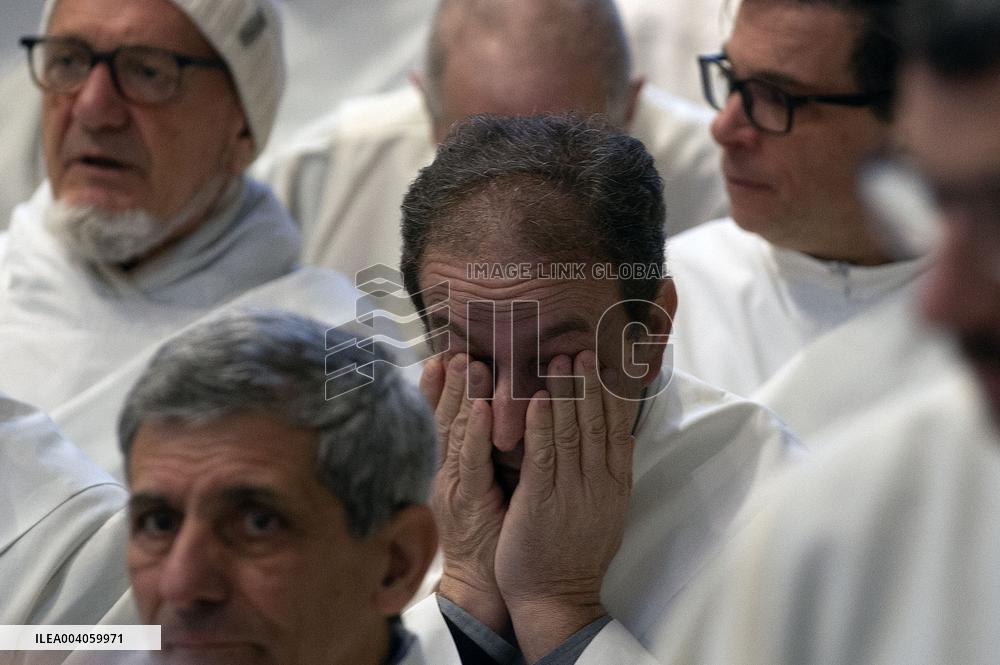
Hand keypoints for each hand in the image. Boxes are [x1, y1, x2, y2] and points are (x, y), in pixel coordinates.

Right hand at [420, 354, 509, 634]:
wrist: (484, 584)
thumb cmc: (492, 533)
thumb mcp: (487, 483)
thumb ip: (487, 450)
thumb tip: (498, 413)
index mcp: (453, 465)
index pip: (446, 416)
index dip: (445, 384)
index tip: (448, 351)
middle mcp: (447, 470)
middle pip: (445, 415)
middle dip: (450, 380)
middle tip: (455, 345)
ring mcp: (454, 484)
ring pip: (456, 430)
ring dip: (461, 395)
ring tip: (467, 361)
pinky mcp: (468, 501)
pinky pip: (472, 460)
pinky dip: (475, 432)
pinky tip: (481, 407)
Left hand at [494, 350, 633, 661]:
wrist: (557, 597)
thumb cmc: (576, 554)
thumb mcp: (607, 511)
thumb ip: (611, 473)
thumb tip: (623, 436)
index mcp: (615, 485)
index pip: (619, 429)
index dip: (613, 394)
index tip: (607, 363)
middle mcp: (598, 484)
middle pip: (597, 424)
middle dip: (589, 384)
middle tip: (581, 350)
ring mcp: (572, 492)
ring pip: (572, 432)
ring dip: (566, 394)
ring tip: (560, 361)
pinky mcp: (542, 501)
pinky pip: (544, 456)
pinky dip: (542, 425)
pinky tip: (538, 399)